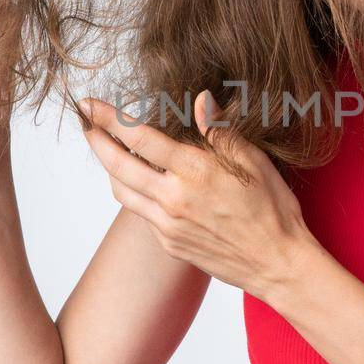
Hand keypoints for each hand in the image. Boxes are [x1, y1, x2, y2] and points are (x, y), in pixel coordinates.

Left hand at [77, 91, 320, 297]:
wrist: (277, 263)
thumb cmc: (272, 208)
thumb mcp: (253, 159)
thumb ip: (219, 130)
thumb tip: (200, 100)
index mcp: (193, 171)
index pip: (137, 138)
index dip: (108, 118)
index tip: (89, 105)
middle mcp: (173, 198)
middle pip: (117, 165)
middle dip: (96, 141)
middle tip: (87, 125)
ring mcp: (168, 224)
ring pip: (122, 192)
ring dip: (110, 169)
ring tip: (110, 153)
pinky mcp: (170, 242)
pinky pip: (142, 213)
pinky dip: (136, 194)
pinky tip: (145, 184)